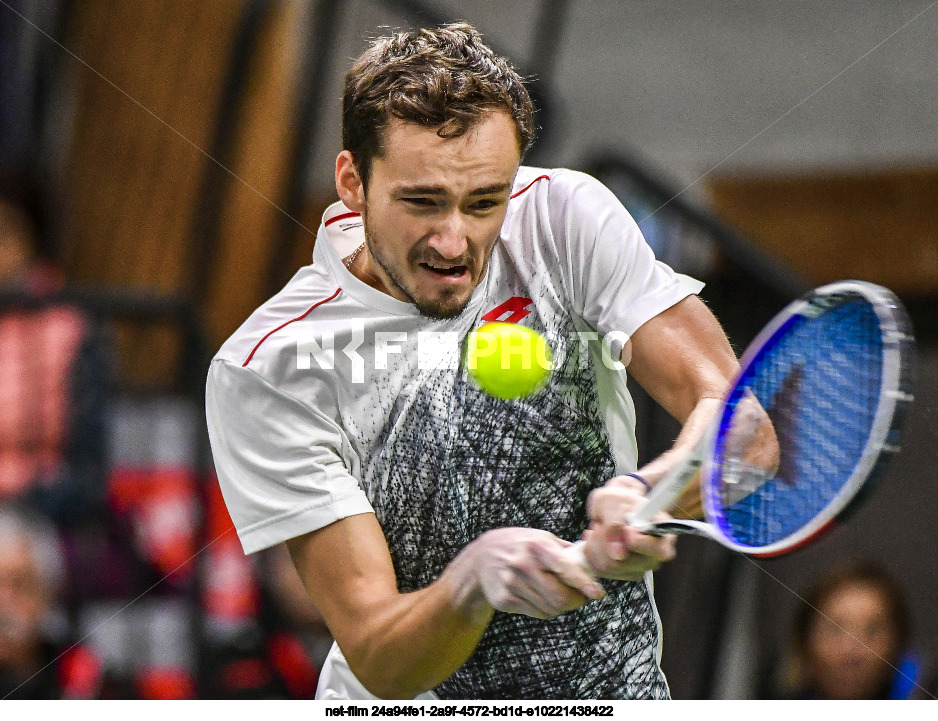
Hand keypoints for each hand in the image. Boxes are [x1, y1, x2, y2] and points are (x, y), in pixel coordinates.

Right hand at [447, 528, 606, 620]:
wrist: (481, 558)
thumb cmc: (519, 545)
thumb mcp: (541, 538)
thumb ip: (567, 551)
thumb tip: (595, 561)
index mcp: (537, 546)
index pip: (566, 569)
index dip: (585, 584)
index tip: (599, 593)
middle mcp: (523, 565)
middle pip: (560, 597)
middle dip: (577, 601)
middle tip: (583, 597)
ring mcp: (512, 584)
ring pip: (550, 609)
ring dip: (563, 606)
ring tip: (561, 594)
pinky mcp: (504, 600)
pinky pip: (537, 613)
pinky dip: (547, 610)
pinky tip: (543, 597)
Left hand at [581, 475, 675, 580]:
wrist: (613, 506)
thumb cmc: (617, 500)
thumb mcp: (611, 500)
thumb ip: (614, 522)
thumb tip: (617, 552)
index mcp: (662, 529)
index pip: (659, 549)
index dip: (639, 543)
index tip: (626, 530)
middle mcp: (656, 552)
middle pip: (628, 561)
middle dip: (605, 541)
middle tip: (601, 524)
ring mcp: (642, 565)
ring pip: (611, 567)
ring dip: (596, 546)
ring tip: (598, 529)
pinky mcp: (626, 572)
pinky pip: (602, 570)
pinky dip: (593, 554)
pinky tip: (596, 540)